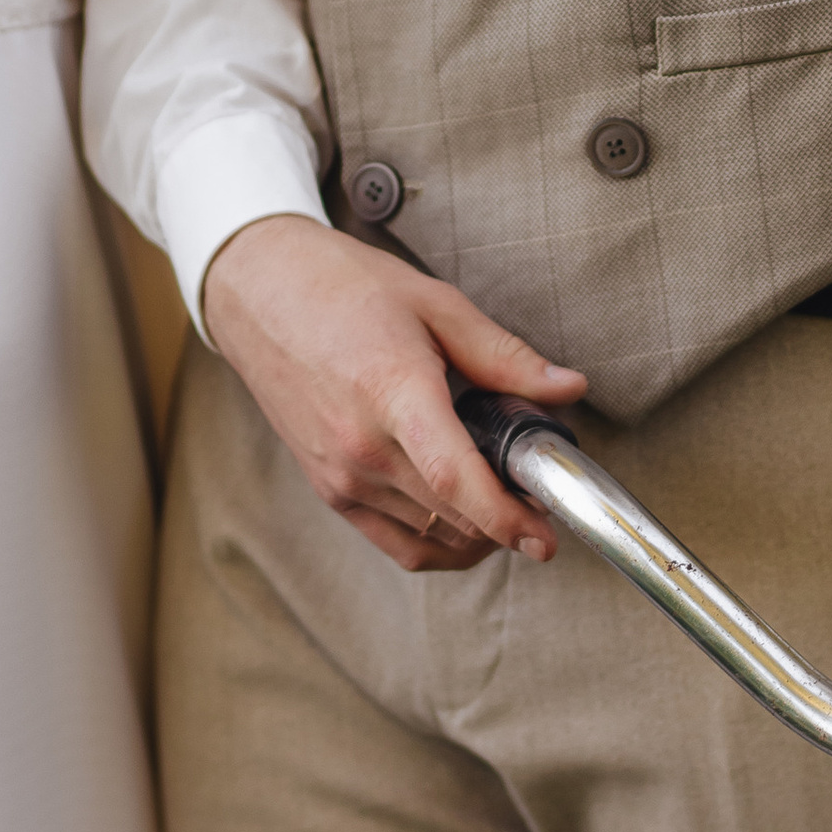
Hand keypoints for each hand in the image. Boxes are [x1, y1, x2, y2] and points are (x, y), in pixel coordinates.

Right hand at [201, 215, 588, 568]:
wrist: (261, 292)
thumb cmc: (345, 288)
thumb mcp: (435, 304)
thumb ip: (504, 355)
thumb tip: (569, 388)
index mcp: (393, 391)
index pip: (455, 479)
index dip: (506, 518)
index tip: (545, 535)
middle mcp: (361, 446)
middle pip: (453, 515)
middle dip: (509, 519)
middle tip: (540, 491)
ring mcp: (341, 474)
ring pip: (430, 536)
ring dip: (477, 532)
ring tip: (504, 496)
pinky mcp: (328, 490)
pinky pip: (396, 542)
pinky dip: (439, 544)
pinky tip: (465, 520)